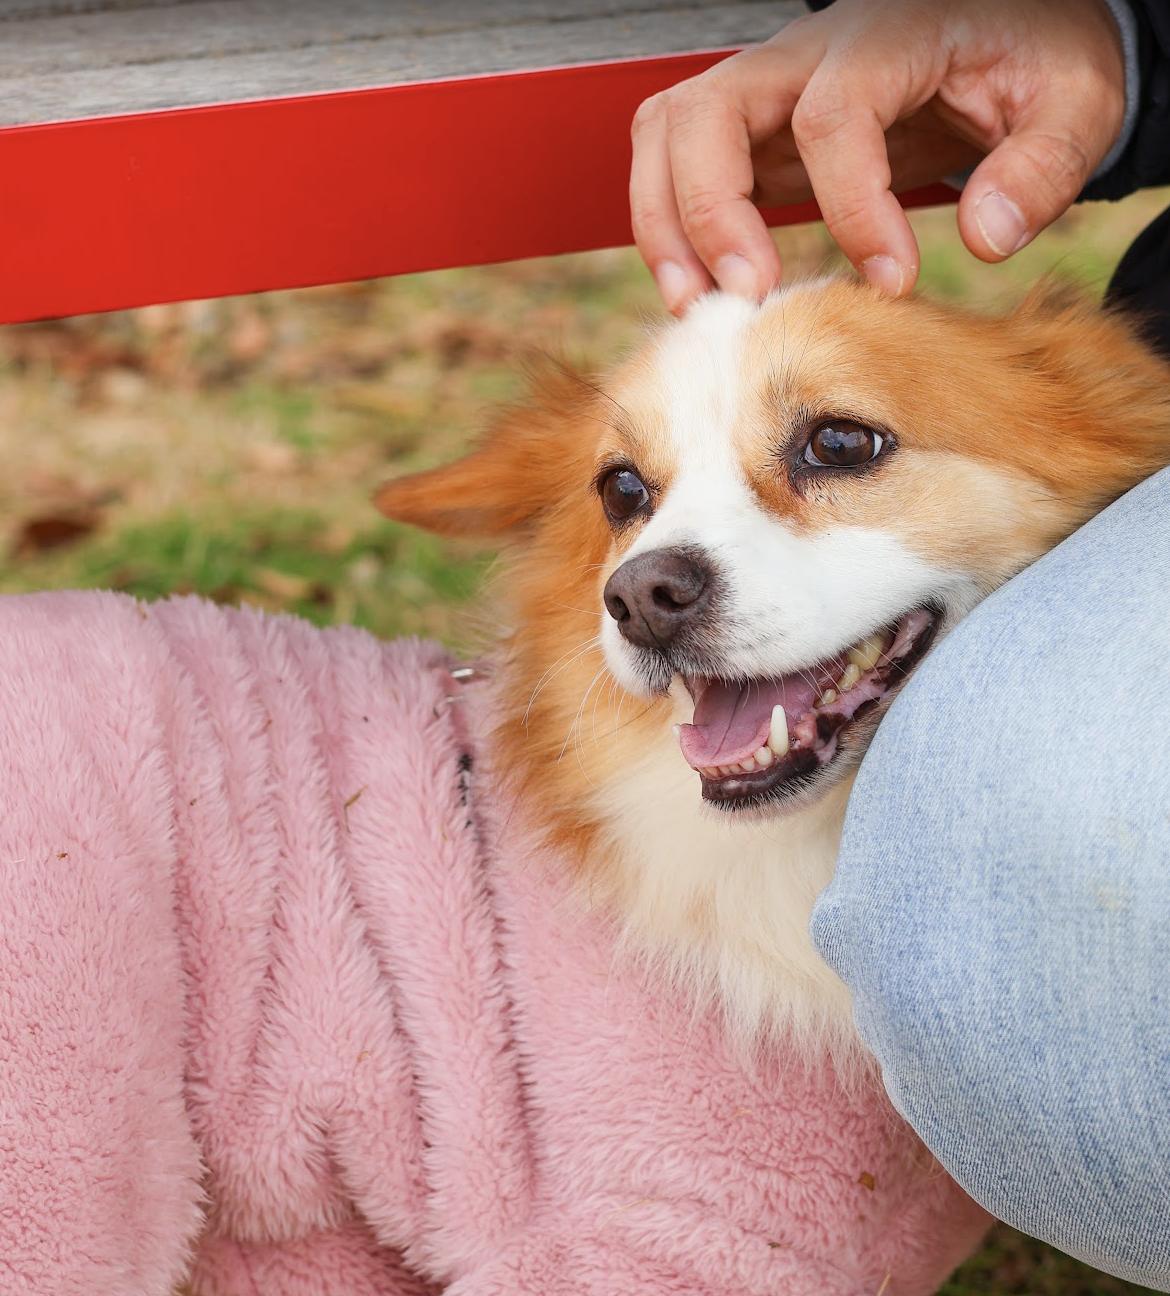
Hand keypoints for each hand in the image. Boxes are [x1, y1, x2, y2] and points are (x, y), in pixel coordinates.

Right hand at [630, 0, 1125, 311]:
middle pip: (707, 113)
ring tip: (696, 304)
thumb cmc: (1031, 62)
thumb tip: (987, 236)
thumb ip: (1042, 165)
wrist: (1000, 34)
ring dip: (667, 225)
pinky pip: (674, 164)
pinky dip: (669, 228)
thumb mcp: (1073, 101)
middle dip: (711, 213)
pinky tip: (701, 289)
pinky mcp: (750, 133)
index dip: (853, 208)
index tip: (891, 282)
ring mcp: (765, 91)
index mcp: (886, 37)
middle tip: (749, 297)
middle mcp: (804, 54)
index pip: (834, 117)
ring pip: (667, 133)